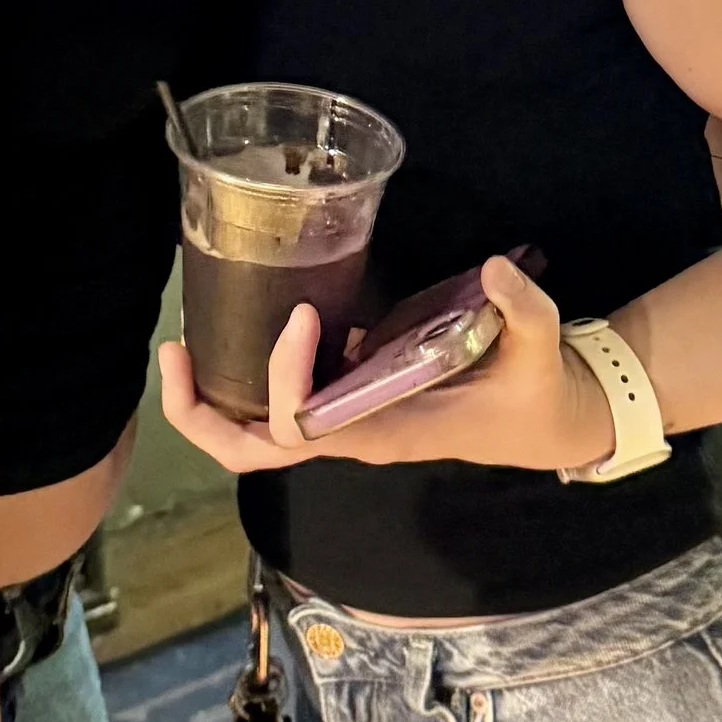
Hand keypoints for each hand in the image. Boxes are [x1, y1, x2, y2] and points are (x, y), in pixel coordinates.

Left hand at [158, 258, 615, 475]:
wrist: (547, 422)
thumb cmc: (536, 393)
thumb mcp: (540, 350)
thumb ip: (523, 310)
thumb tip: (497, 271)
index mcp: (386, 431)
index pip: (305, 428)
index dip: (282, 380)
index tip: (300, 314)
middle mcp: (353, 434)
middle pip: (254, 451)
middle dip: (203, 414)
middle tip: (175, 352)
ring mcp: (347, 424)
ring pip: (257, 436)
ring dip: (211, 400)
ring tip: (179, 346)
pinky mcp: (352, 404)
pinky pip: (282, 406)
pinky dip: (248, 379)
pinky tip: (237, 327)